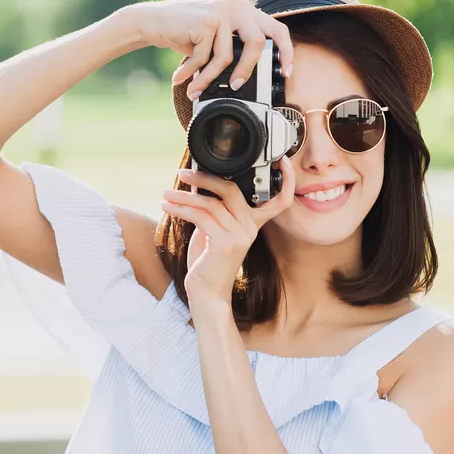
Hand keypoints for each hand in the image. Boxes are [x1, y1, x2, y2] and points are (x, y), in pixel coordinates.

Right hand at [129, 0, 294, 99]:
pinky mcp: (206, 19)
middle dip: (248, 69)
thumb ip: (232, 44)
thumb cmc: (181, 33)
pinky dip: (193, 71)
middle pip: (256, 41)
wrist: (149, 21)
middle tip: (237, 86)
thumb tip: (250, 74)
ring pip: (226, 55)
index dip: (285, 51)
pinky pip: (206, 56)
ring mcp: (220, 9)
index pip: (275, 27)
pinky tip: (181, 75)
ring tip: (196, 88)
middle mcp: (234, 3)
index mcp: (240, 6)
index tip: (287, 72)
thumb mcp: (213, 36)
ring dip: (210, 77)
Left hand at [161, 156, 295, 305]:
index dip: (287, 180)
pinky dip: (181, 209)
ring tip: (165, 194)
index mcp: (253, 224)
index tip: (282, 160)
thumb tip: (197, 182)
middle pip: (232, 190)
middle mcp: (250, 228)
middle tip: (183, 173)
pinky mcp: (225, 243)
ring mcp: (240, 236)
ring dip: (183, 197)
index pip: (279, 201)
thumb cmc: (208, 262)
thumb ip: (211, 208)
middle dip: (205, 178)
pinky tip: (167, 206)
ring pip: (211, 204)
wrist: (207, 293)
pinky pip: (201, 217)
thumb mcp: (211, 229)